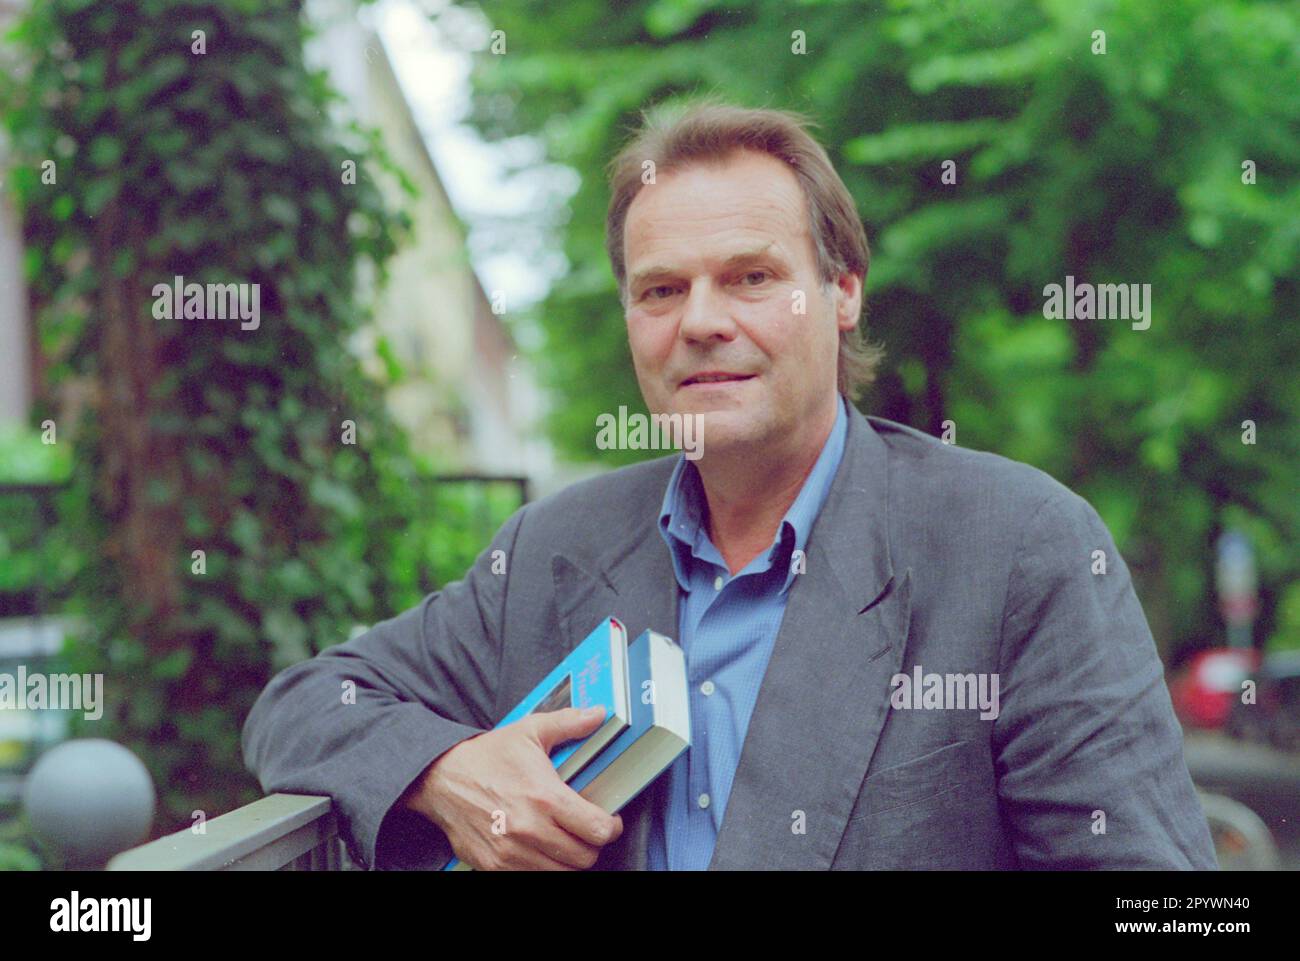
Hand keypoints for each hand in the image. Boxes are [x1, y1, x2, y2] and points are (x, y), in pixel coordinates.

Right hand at [404, 706, 623, 869]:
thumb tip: (598, 714)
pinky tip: (540, 848)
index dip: (610, 827)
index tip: (608, 820)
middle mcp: (530, 830)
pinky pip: (533, 878)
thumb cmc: (487, 756)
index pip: (597, 829)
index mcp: (544, 798)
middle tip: (587, 830)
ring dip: (568, 858)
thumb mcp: (529, 731)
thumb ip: (568, 723)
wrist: (440, 779)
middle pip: (584, 858)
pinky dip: (543, 868)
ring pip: (561, 873)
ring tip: (564, 839)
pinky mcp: (494, 867)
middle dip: (592, 844)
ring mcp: (511, 854)